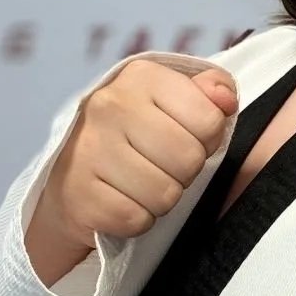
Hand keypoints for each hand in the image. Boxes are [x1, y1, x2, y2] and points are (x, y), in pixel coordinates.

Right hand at [27, 61, 238, 282]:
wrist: (69, 176)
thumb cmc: (134, 134)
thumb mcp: (173, 99)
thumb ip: (209, 92)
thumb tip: (226, 100)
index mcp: (141, 76)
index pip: (209, 119)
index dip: (207, 138)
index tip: (185, 137)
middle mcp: (109, 105)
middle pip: (189, 159)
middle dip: (186, 171)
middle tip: (163, 166)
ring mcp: (89, 149)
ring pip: (165, 194)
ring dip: (163, 198)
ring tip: (143, 183)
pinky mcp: (79, 194)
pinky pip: (136, 219)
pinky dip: (138, 219)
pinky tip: (124, 200)